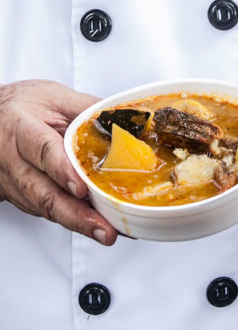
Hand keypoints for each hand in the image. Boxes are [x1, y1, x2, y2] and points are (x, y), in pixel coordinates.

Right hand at [0, 80, 116, 244]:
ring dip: (77, 223)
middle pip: (43, 191)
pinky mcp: (19, 196)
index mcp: (22, 128)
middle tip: (104, 228)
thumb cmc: (23, 106)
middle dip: (75, 214)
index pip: (42, 151)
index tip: (82, 188)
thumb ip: (89, 109)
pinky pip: (45, 211)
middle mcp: (13, 159)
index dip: (62, 171)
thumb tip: (132, 119)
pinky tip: (96, 225)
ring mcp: (13, 181)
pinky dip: (72, 220)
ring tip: (106, 232)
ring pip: (43, 207)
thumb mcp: (55, 97)